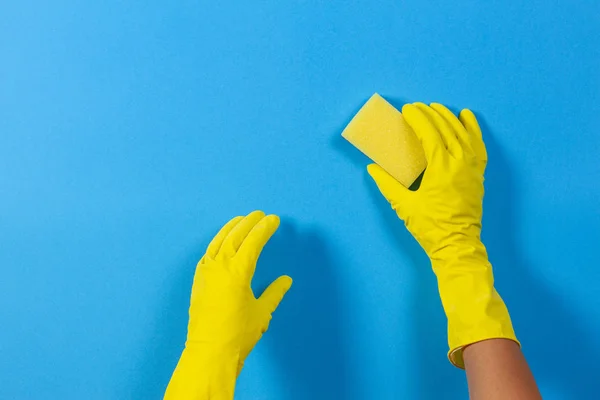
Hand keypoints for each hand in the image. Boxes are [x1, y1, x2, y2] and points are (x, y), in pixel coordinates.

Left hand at [165, 211, 291, 398]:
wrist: (210, 351)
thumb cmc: (239, 334)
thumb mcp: (262, 312)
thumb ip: (274, 293)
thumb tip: (286, 280)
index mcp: (238, 271)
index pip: (253, 241)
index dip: (264, 228)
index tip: (274, 220)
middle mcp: (220, 266)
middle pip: (235, 235)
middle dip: (249, 222)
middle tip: (260, 214)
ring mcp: (206, 272)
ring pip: (219, 241)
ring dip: (231, 228)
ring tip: (241, 219)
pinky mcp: (199, 280)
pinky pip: (208, 253)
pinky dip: (217, 242)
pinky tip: (222, 241)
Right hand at [368, 103, 516, 367]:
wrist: (457, 245)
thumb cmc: (429, 227)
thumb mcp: (404, 206)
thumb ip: (387, 185)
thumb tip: (372, 169)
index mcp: (441, 169)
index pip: (430, 134)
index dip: (418, 119)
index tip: (408, 110)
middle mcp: (459, 163)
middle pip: (446, 129)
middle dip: (431, 114)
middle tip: (418, 107)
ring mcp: (472, 168)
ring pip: (463, 133)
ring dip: (449, 117)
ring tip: (437, 107)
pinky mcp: (478, 174)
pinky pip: (479, 145)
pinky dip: (473, 129)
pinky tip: (466, 116)